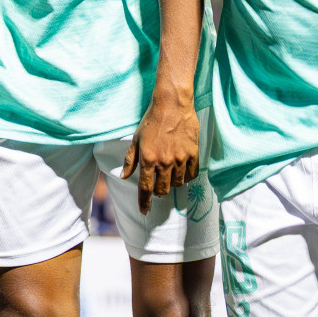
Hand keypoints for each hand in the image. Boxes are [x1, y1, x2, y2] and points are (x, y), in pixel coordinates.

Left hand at [121, 92, 198, 214]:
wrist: (172, 105)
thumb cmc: (151, 120)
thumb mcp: (136, 139)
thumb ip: (130, 160)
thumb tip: (124, 176)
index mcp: (148, 159)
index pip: (145, 188)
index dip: (144, 202)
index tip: (144, 211)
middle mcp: (164, 162)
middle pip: (162, 189)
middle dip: (158, 192)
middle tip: (156, 187)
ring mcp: (180, 159)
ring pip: (177, 183)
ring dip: (171, 184)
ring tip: (168, 175)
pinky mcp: (193, 154)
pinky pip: (191, 175)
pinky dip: (186, 177)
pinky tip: (182, 172)